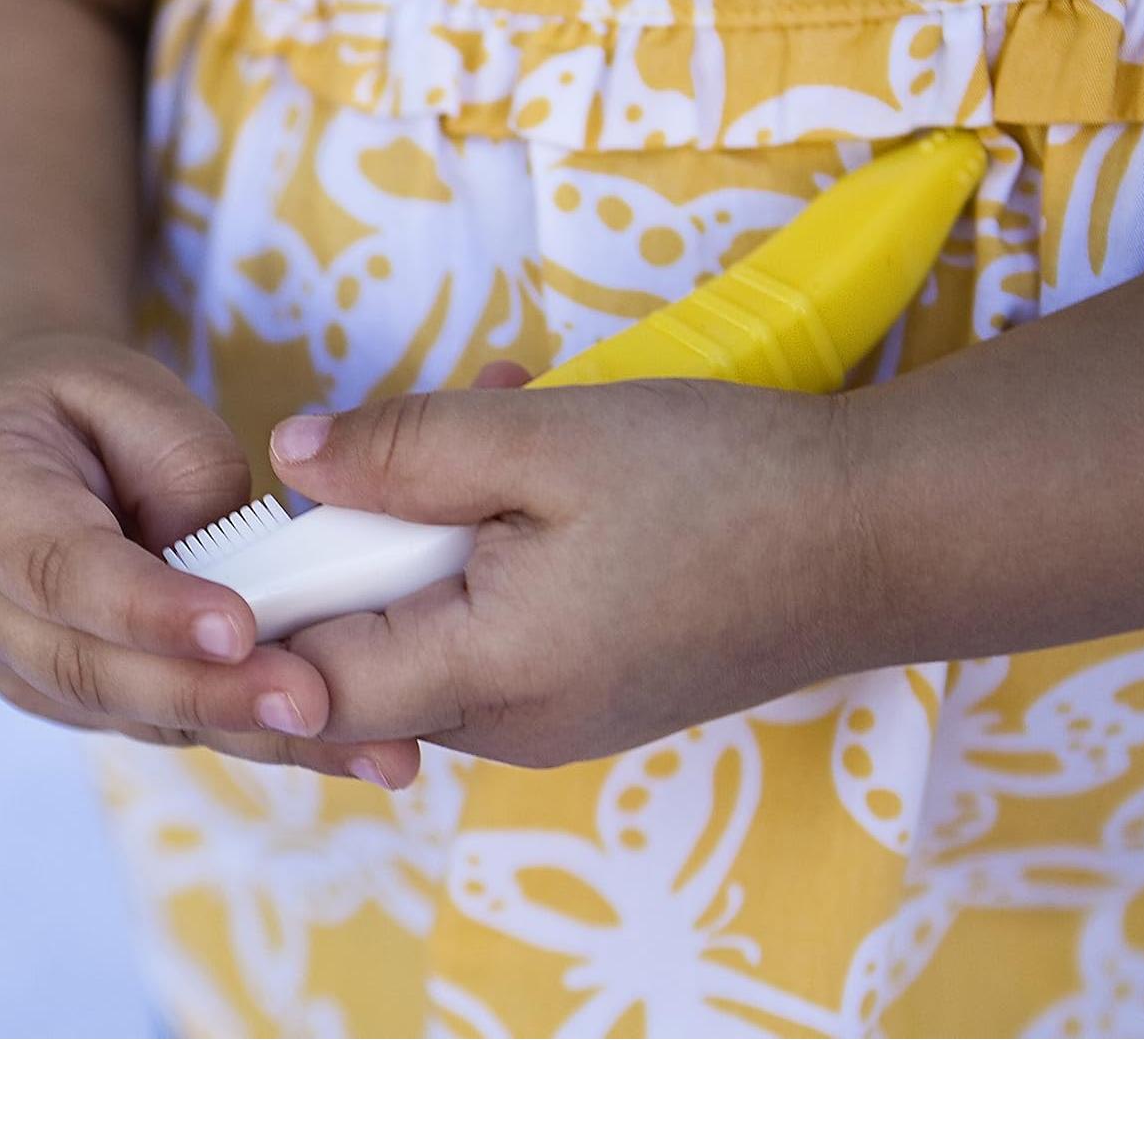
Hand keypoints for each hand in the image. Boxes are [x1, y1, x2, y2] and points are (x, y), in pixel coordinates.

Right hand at [0, 332, 420, 786]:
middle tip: (314, 704)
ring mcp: (16, 665)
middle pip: (94, 668)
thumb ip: (187, 484)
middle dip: (212, 695)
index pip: (62, 569)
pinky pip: (162, 724)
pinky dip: (252, 736)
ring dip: (251, 736)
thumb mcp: (134, 395)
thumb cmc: (81, 409)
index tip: (238, 629)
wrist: (12, 444)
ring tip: (365, 749)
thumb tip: (249, 586)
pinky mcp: (71, 701)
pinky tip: (345, 746)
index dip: (148, 608)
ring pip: (135, 715)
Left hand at [273, 375, 874, 767]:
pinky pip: (496, 628)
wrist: (885, 541)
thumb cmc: (724, 484)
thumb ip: (406, 450)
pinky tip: (547, 465)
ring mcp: (555, 719)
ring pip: (432, 626)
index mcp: (489, 679)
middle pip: (365, 652)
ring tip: (504, 416)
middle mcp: (511, 727)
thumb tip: (291, 460)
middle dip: (367, 531)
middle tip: (419, 433)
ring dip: (438, 522)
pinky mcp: (592, 692)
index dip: (263, 604)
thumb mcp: (550, 439)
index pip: (309, 680)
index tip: (259, 520)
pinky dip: (492, 551)